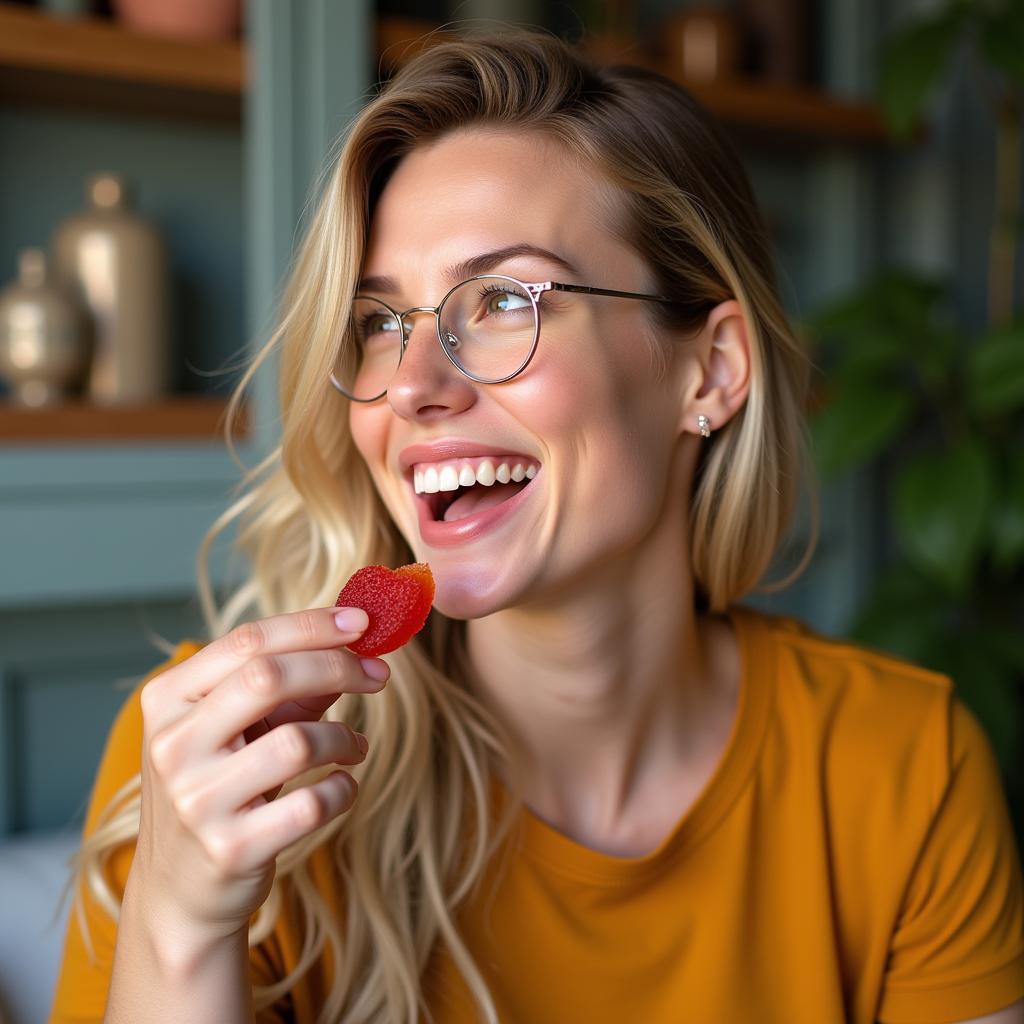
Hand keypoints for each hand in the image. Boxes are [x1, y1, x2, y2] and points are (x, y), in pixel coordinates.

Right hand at [130, 606, 387, 939]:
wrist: (182, 890)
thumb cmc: (221, 787)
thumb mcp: (239, 727)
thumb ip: (290, 683)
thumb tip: (356, 640)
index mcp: (167, 701)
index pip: (247, 641)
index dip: (312, 625)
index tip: (362, 621)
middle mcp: (173, 747)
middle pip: (269, 677)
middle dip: (337, 666)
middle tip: (377, 674)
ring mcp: (197, 801)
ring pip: (298, 742)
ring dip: (343, 737)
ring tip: (352, 746)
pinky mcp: (231, 849)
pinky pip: (313, 802)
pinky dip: (343, 789)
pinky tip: (340, 786)